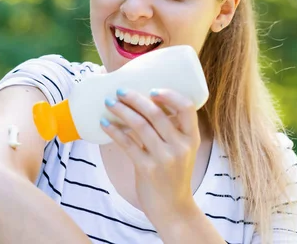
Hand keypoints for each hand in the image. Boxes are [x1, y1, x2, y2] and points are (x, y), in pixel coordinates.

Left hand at [101, 88, 200, 223]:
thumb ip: (169, 131)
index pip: (186, 108)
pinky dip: (114, 131)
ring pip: (140, 126)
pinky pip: (127, 144)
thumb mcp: (181, 150)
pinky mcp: (147, 169)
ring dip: (122, 111)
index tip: (152, 89)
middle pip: (156, 114)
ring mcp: (164, 158)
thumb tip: (143, 102)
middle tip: (120, 91)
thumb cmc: (172, 174)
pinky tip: (104, 123)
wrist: (172, 208)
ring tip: (109, 102)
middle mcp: (181, 147)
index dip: (170, 95)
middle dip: (135, 99)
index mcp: (192, 138)